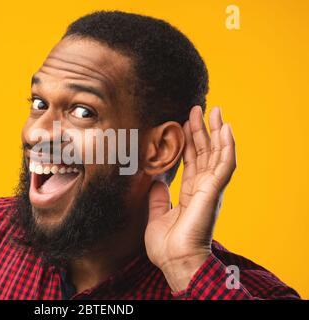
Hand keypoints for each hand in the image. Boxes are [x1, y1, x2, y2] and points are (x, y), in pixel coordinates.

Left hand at [144, 105, 236, 291]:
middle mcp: (203, 188)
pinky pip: (225, 164)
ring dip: (217, 131)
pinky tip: (226, 129)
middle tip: (198, 109)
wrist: (175, 260)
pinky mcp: (214, 190)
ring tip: (215, 111)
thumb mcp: (156, 215)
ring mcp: (211, 188)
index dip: (188, 142)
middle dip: (202, 130)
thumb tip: (155, 181)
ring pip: (217, 153)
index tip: (183, 124)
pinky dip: (227, 146)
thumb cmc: (167, 245)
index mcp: (190, 193)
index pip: (191, 161)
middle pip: (204, 152)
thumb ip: (158, 197)